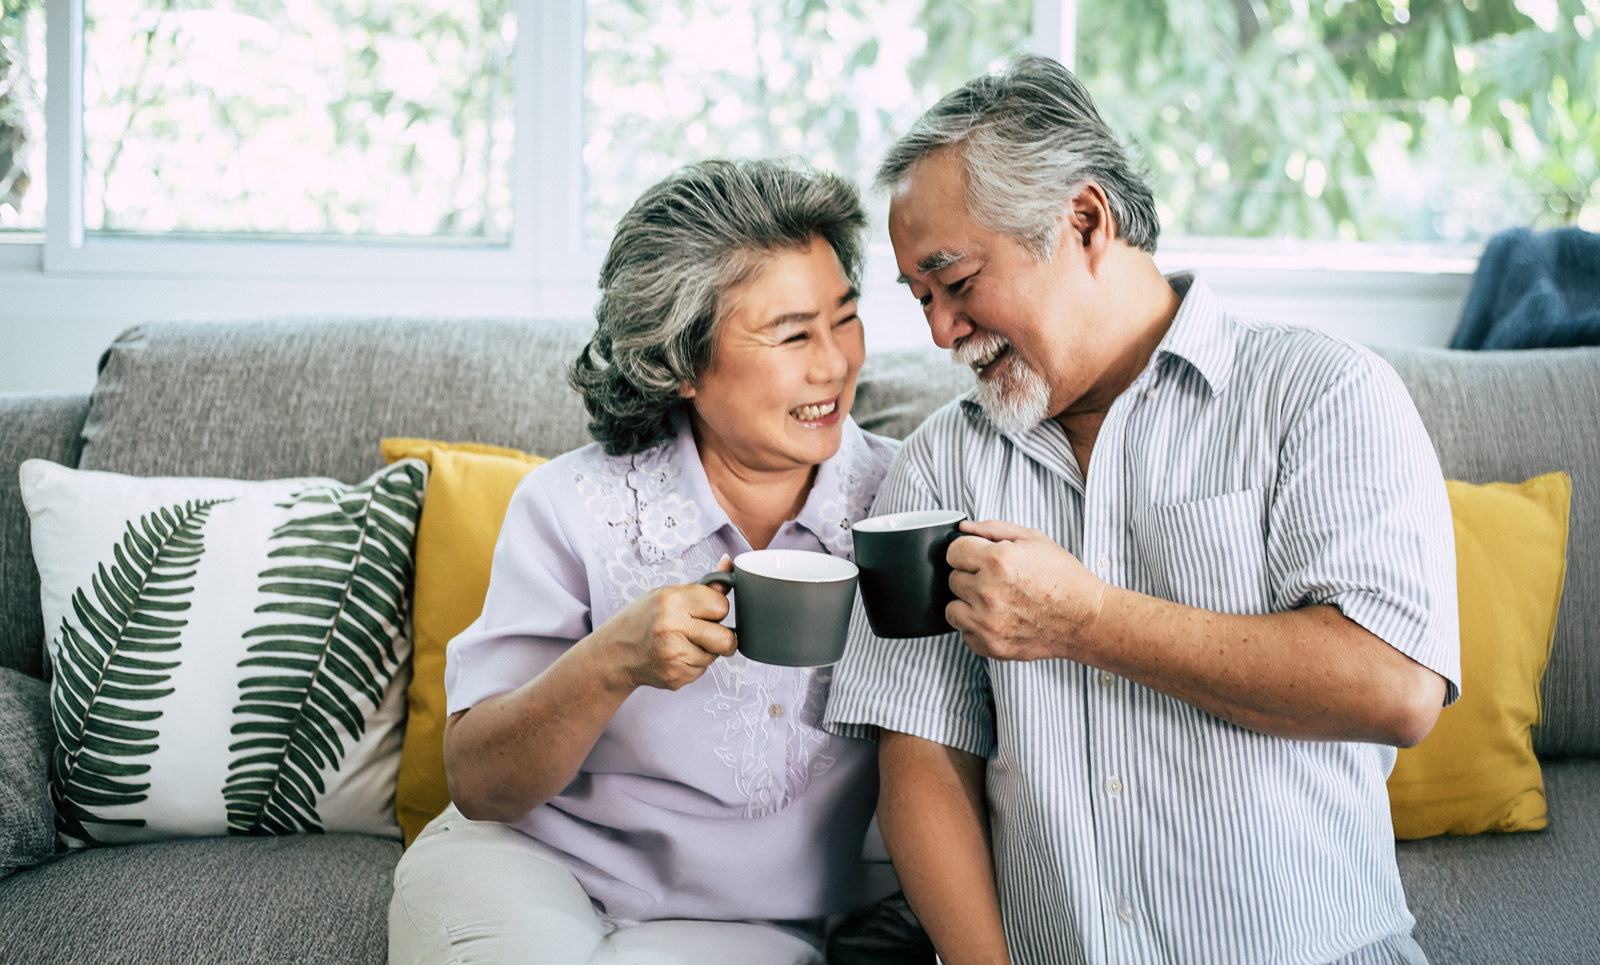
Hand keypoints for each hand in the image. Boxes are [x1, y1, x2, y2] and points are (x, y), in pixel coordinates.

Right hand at [591, 556, 737, 690]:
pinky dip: (693, 664)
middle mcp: (672, 628)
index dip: (717, 609)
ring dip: (706, 651)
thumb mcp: (667, 594)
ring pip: (715, 656)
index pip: (722, 606)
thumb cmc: (640, 620)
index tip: (706, 611)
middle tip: (706, 632)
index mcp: (672, 601)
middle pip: (726, 639)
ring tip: (682, 643)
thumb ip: (704, 586)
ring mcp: (673, 656)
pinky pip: (702, 671)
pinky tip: (675, 656)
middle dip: (723, 637)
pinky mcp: (675, 677)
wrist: (613, 653)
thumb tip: (729, 564)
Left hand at [946, 520, 1106, 661]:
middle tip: (996, 580)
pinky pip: (965, 633)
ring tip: (993, 600)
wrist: (1087, 618)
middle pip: (952, 579)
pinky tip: (998, 619)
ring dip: (968, 603)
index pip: (953, 551)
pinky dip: (977, 627)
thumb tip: (964, 529)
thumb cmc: (1065, 579)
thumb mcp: (1034, 539)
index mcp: (998, 561)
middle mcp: (988, 592)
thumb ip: (993, 529)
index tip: (978, 557)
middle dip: (970, 576)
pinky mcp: (991, 645)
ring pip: (951, 609)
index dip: (967, 551)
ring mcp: (988, 622)